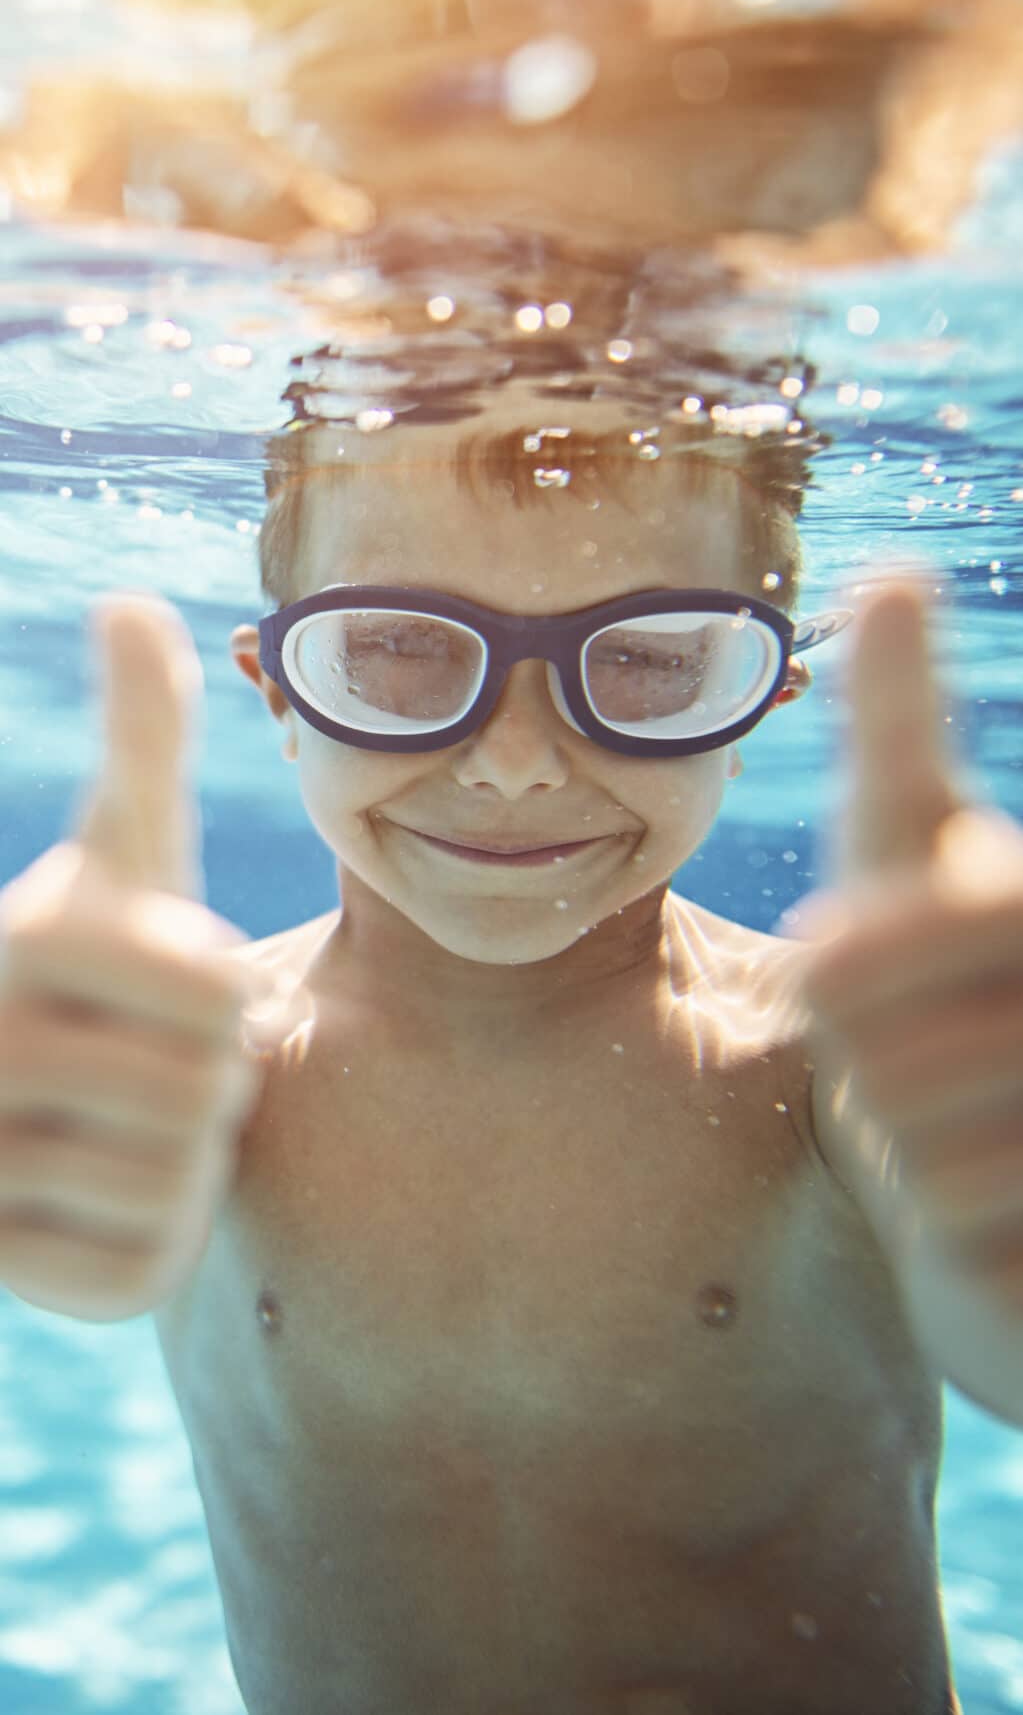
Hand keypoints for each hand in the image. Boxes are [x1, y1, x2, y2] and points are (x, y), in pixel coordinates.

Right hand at [0, 595, 286, 1321]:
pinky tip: (113, 1193)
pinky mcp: (10, 1271)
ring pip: (176, 1183)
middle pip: (202, 1089)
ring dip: (188, 1155)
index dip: (219, 992)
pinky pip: (143, 1265)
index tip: (175, 986)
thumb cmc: (102, 958)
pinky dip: (158, 1234)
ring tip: (136, 1122)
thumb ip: (142, 734)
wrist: (33, 1091)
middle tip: (161, 1063)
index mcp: (26, 939)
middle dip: (212, 1077)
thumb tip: (130, 600)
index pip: (207, 989)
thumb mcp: (127, 849)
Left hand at [784, 567, 1022, 1313]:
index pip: (974, 919)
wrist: (996, 1167)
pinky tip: (962, 1198)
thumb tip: (892, 571)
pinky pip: (972, 1244)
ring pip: (934, 1152)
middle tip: (871, 1057)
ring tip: (926, 1117)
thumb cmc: (932, 976)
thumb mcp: (910, 840)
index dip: (880, 948)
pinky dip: (944, 1231)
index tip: (813, 958)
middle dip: (866, 1052)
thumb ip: (902, 718)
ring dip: (899, 1141)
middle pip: (914, 1048)